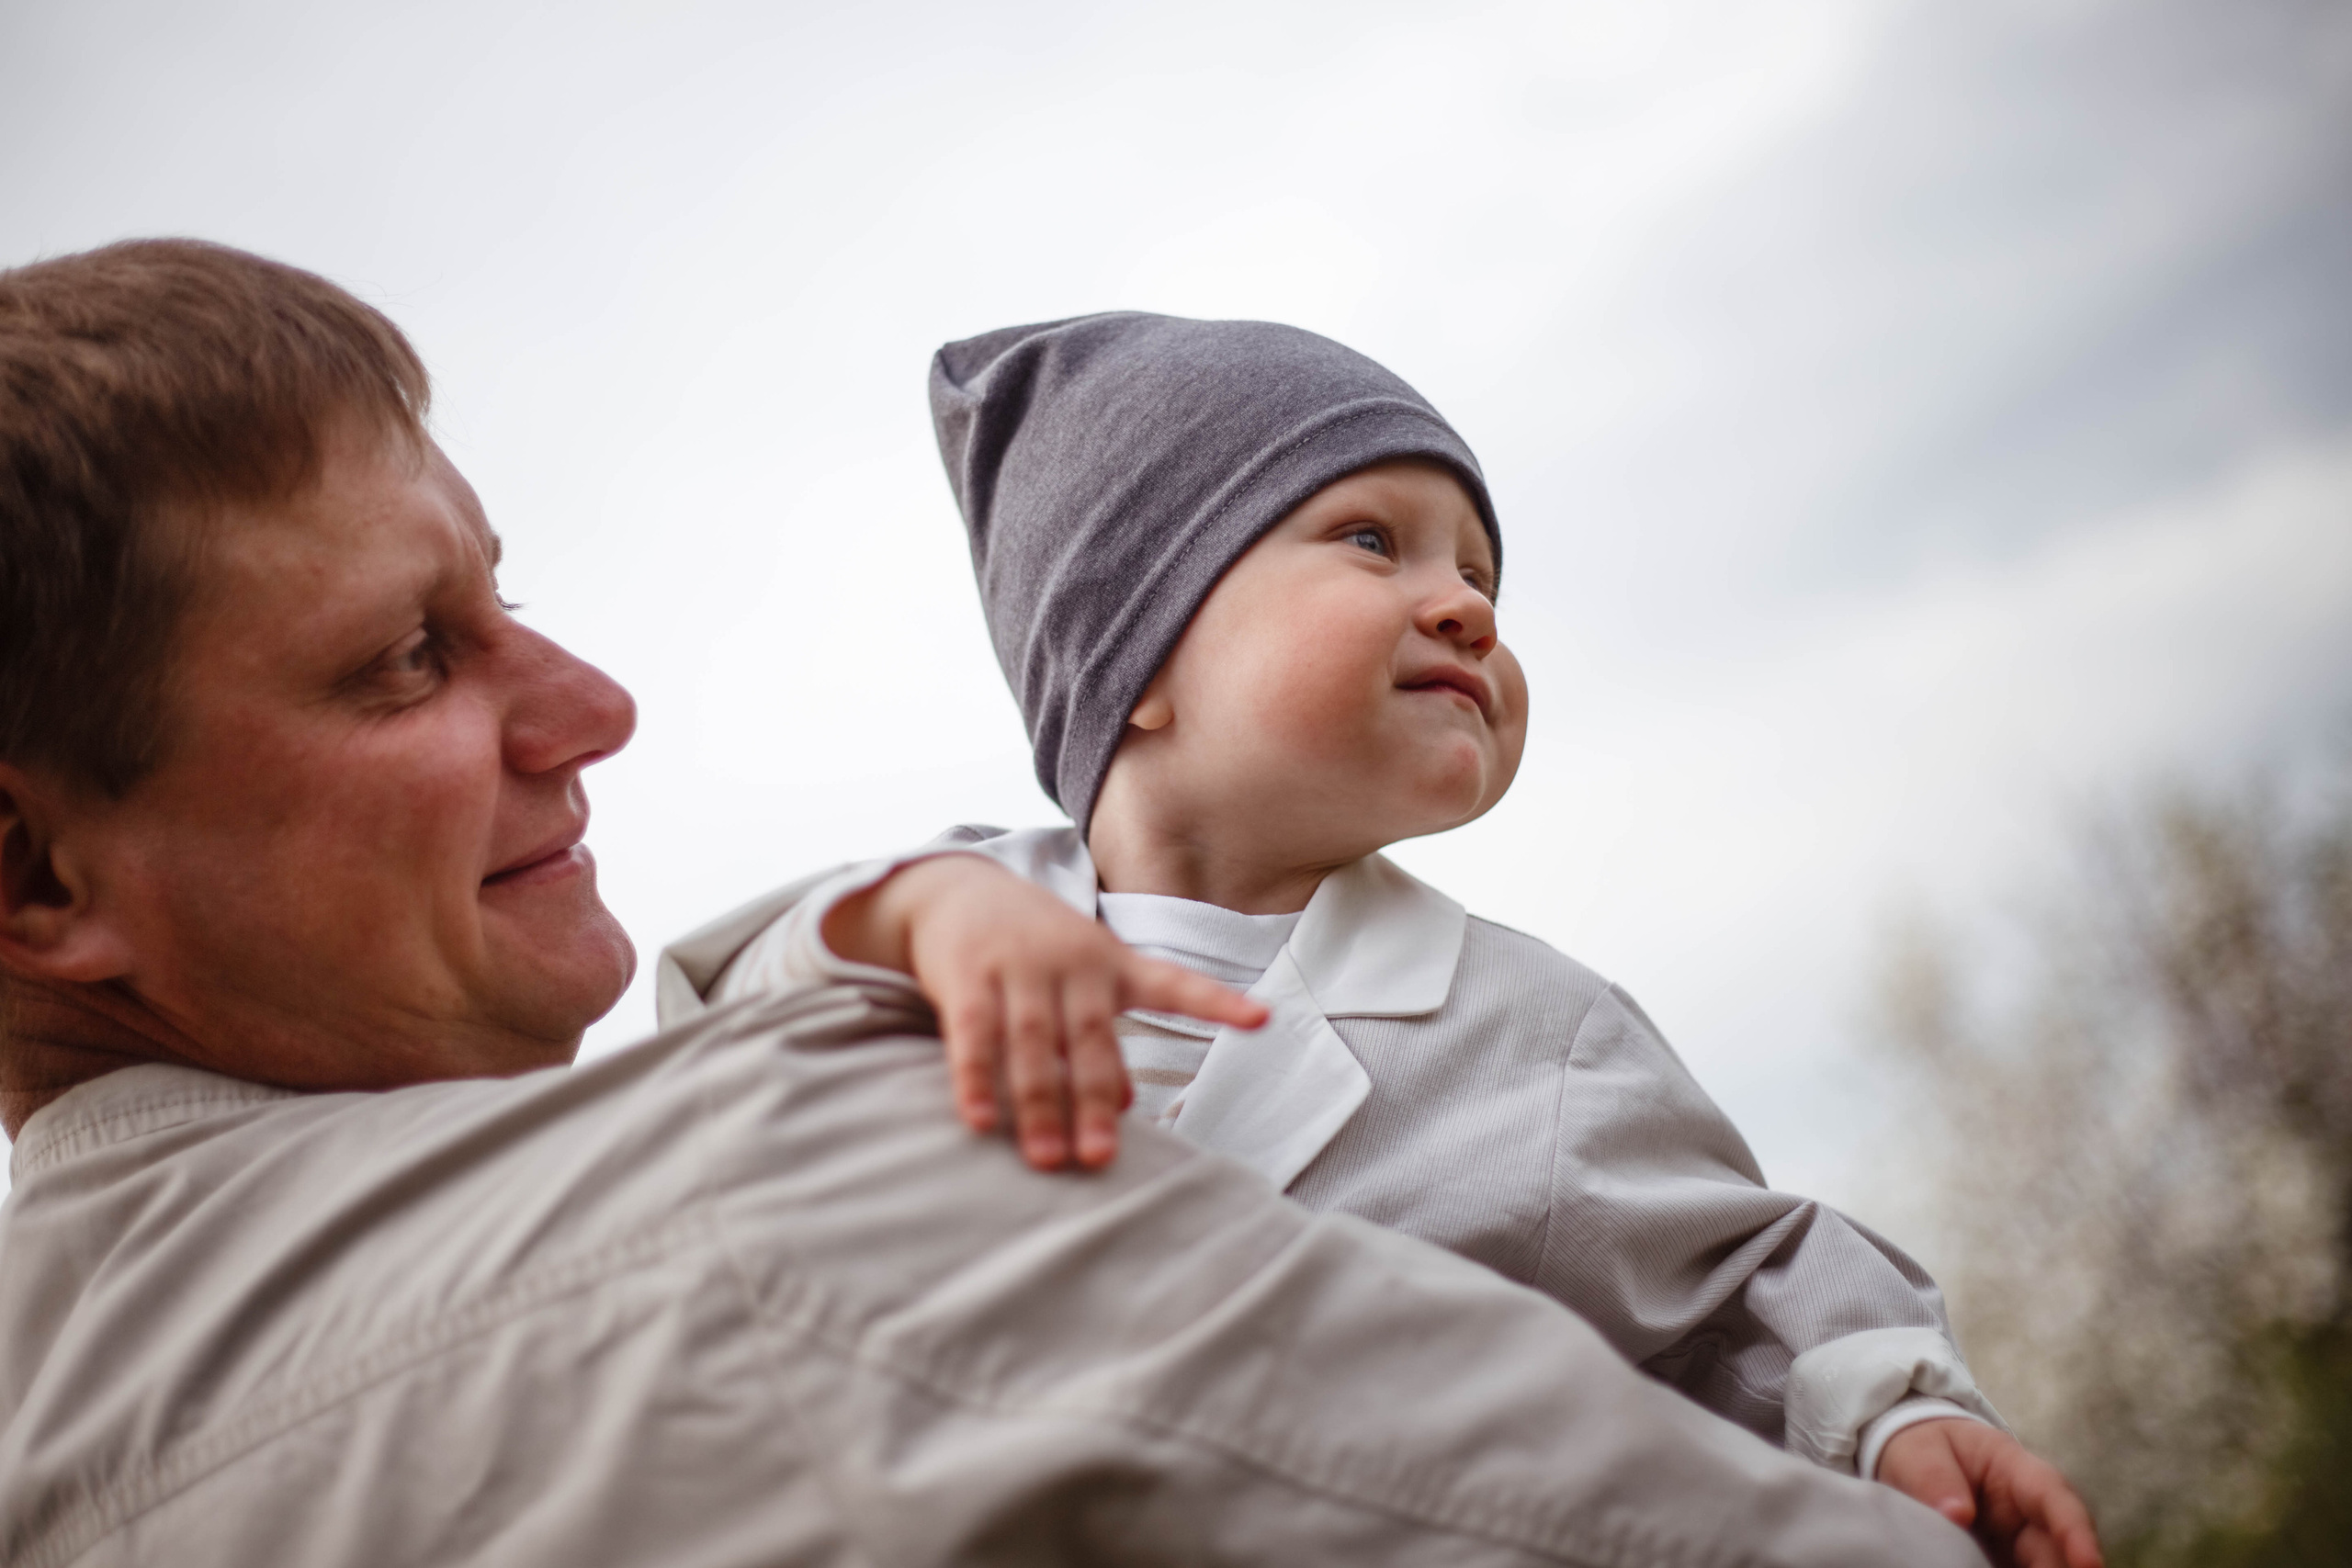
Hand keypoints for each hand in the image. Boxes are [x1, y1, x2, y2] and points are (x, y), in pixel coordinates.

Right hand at [823, 855, 1268, 1169]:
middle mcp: (1072, 961)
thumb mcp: (1083, 977)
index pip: (1174, 983)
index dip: (1218, 1002)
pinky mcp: (968, 975)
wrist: (957, 890)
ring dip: (1040, 1103)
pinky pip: (974, 1034)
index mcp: (1112, 962)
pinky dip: (977, 1079)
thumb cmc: (1033, 948)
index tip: (1262, 1020)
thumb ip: (1105, 1036)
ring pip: (1034, 1041)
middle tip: (1100, 1158)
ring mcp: (1019, 966)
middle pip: (1092, 1036)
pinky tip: (982, 1122)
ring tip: (1048, 1159)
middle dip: (1097, 1099)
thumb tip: (1131, 1106)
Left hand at [1878, 1419, 2100, 1567]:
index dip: (2075, 1530)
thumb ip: (1934, 1478)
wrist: (1918, 1461)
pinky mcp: (2008, 1562)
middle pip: (2059, 1547)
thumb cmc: (1926, 1447)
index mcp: (2013, 1469)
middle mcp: (2029, 1510)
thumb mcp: (1919, 1451)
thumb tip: (1957, 1514)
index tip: (2089, 1563)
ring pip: (2047, 1566)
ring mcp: (2021, 1541)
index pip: (2053, 1496)